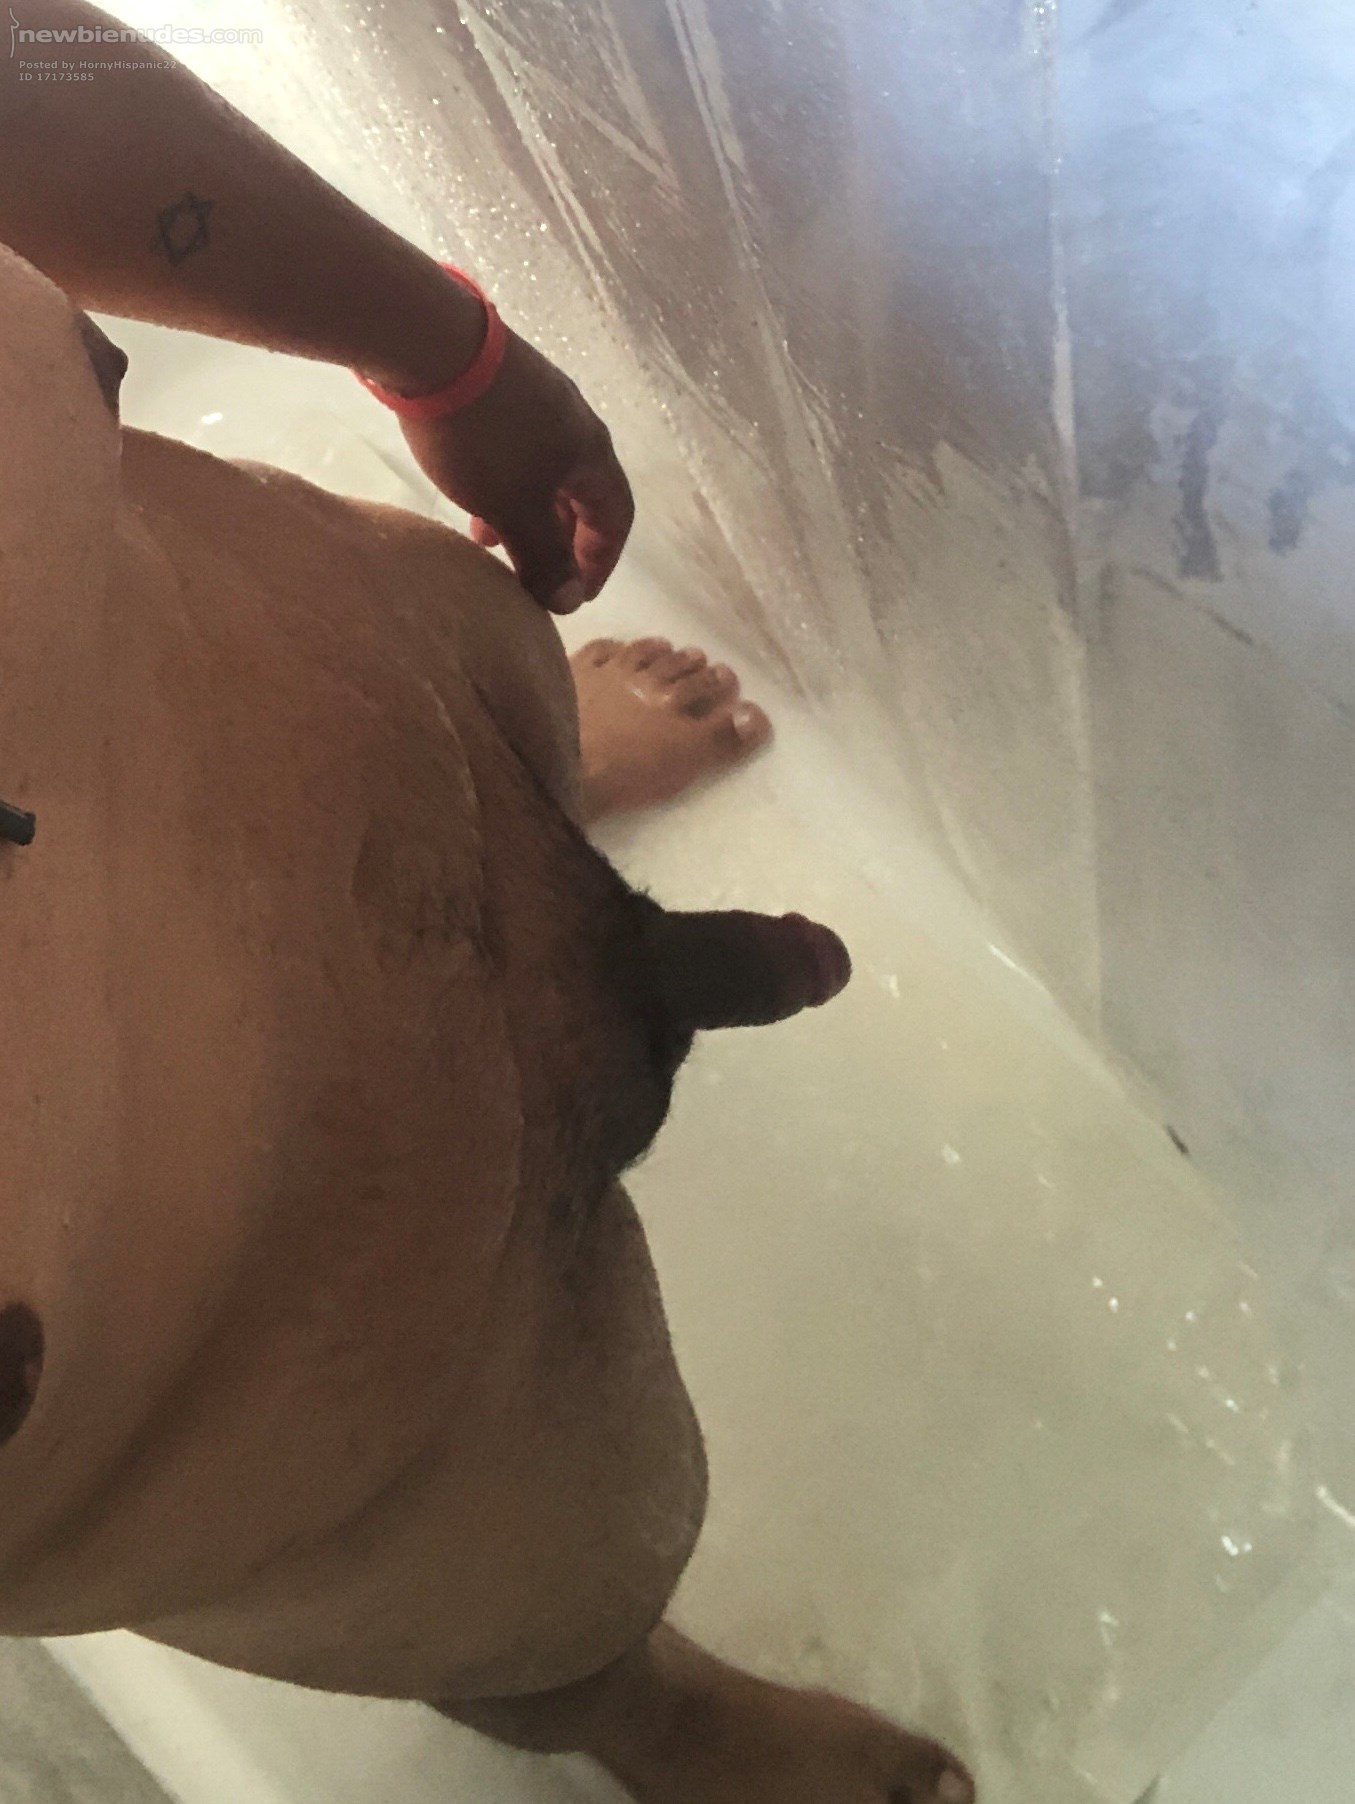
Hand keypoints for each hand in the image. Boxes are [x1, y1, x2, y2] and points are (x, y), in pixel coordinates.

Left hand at [398, 328, 633, 613]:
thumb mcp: (514, 508)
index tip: (573, 596)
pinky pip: (517, 447)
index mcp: (591, 453)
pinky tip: (468, 488)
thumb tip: (569, 603)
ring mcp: (538, 397)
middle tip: (528, 573)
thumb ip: (543, 557)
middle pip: (580, 494)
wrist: (430, 342)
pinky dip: (503, 481)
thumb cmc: (483, 437)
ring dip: (525, 511)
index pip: (615, 517)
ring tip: (488, 538)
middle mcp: (575, 423)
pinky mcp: (501, 383)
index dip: (600, 562)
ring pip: (544, 471)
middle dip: (557, 539)